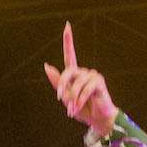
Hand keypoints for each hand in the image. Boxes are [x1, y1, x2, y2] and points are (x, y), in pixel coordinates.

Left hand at [43, 22, 117, 136]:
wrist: (97, 120)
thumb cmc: (82, 110)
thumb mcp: (66, 97)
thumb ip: (58, 82)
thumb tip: (46, 65)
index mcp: (75, 75)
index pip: (70, 54)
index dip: (68, 40)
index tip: (67, 25)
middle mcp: (85, 73)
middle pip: (68, 71)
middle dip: (62, 84)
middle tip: (60, 98)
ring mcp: (93, 76)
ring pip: (77, 83)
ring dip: (73, 98)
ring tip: (73, 110)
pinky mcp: (99, 83)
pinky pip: (86, 88)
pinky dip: (80, 99)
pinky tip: (78, 107)